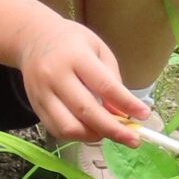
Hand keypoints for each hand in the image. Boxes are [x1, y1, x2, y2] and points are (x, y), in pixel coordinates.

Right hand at [19, 19, 152, 142]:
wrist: (34, 39)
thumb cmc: (72, 42)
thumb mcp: (98, 49)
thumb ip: (111, 80)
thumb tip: (122, 113)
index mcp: (75, 57)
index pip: (104, 86)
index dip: (126, 104)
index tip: (144, 115)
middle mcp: (55, 76)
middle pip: (86, 111)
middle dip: (113, 130)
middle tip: (134, 139)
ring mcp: (42, 93)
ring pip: (69, 127)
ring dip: (94, 136)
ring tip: (108, 133)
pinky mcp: (36, 106)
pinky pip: (57, 130)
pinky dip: (78, 135)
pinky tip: (90, 130)